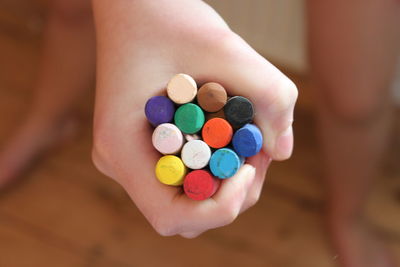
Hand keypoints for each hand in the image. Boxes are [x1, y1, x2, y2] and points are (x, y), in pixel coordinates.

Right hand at [91, 0, 296, 237]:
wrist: (135, 5)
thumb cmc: (168, 16)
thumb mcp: (224, 46)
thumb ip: (268, 94)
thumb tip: (283, 149)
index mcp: (122, 147)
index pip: (172, 216)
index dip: (221, 206)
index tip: (250, 167)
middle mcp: (123, 162)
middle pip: (186, 212)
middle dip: (233, 190)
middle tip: (259, 149)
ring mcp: (133, 157)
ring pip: (189, 196)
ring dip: (228, 177)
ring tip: (249, 137)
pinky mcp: (147, 148)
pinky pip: (186, 175)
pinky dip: (216, 163)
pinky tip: (231, 131)